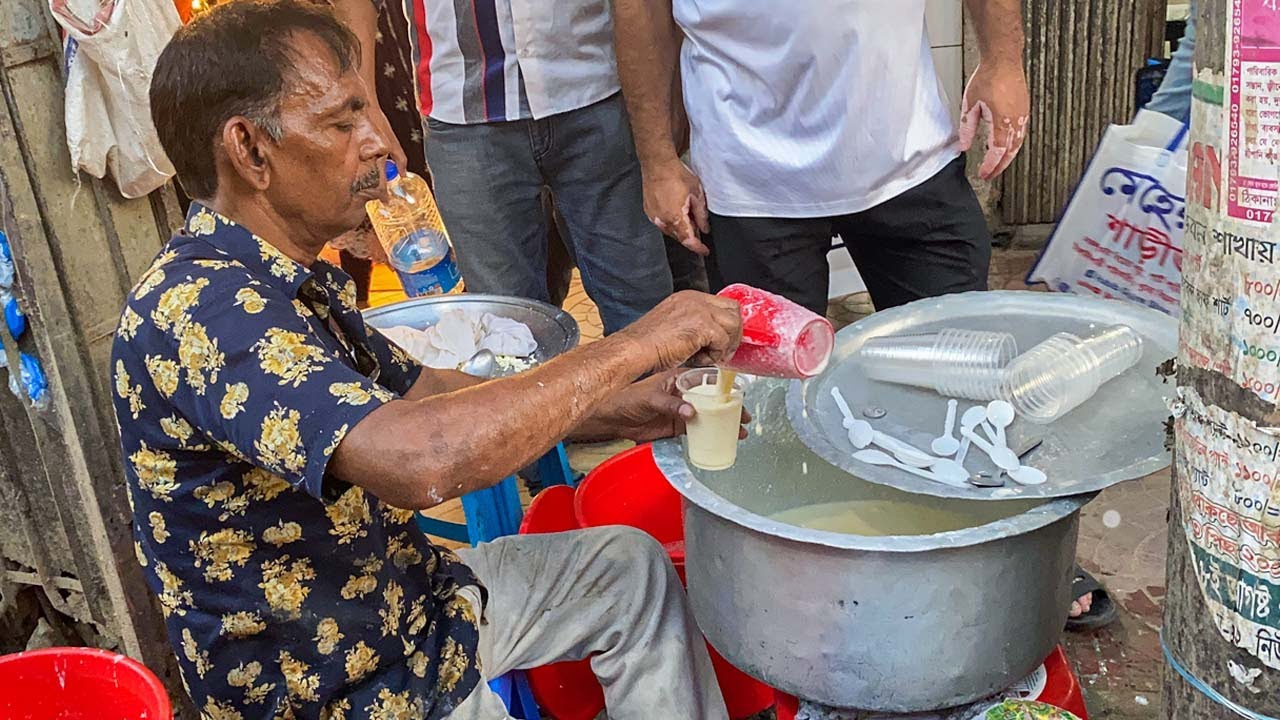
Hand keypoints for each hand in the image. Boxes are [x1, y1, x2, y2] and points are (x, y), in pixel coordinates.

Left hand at [588, 370, 750, 442]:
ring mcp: (683, 410)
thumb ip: (670, 405)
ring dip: (726, 422)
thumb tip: (691, 412)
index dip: (725, 386)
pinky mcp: (679, 425)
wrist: (614, 419)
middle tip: (746, 416)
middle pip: (714, 399)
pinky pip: (700, 429)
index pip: (708, 379)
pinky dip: (713, 434)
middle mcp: (685, 393)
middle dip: (731, 407)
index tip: (739, 394)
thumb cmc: (628, 400)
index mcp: (680, 379)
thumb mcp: (650, 398)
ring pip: (710, 415)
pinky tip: (724, 439)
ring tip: (741, 430)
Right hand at [620, 290, 741, 370]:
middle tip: (723, 351)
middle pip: (733, 309)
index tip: (724, 340)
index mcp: (688, 297)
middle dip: (734, 332)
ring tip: (707, 357)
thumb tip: (715, 339)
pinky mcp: (702, 325)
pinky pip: (723, 341)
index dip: (727, 323)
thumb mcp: (674, 327)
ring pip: (733, 325)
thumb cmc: (648, 344)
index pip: (722, 303)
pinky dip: (714, 354)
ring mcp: (699, 310)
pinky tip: (698, 359)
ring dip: (725, 345)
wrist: (635, 350)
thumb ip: (694, 326)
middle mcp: (695, 299)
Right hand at [642, 160, 710, 255]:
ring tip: (687, 213)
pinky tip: (676, 210)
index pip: (688, 241)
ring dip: (680, 228)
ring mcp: (654, 217)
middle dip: (690, 234)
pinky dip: (671, 221)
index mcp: (675, 218)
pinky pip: (662, 223)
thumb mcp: (696, 195)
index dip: (698, 248)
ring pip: (670, 231)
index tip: (705, 251)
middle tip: (699, 224)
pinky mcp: (649, 212)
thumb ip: (701, 215)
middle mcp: (662, 221)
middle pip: (679, 237)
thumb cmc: (676, 175)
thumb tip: (704, 228)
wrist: (658, 165)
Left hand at [957, 61, 1029, 179]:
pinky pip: (1020, 134)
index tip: (983, 173)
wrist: (1004, 59)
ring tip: (996, 164)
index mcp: (1003, 121)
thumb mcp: (970, 104)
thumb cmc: (989, 76)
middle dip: (1000, 166)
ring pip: (1017, 144)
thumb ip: (967, 128)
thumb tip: (963, 145)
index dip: (990, 165)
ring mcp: (1023, 116)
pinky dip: (1012, 145)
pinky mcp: (1024, 110)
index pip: (997, 152)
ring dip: (1007, 157)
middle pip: (1010, 152)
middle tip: (990, 174)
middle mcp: (1016, 121)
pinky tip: (1004, 146)